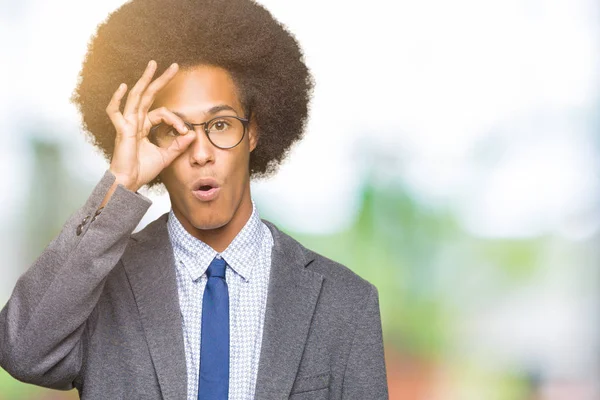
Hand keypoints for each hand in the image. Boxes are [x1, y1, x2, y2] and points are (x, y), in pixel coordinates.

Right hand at [105, 60, 194, 191]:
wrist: (129, 182)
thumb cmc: (143, 170)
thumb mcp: (167, 156)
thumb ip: (179, 145)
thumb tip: (193, 134)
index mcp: (144, 126)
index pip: (163, 113)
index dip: (176, 120)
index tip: (186, 133)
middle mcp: (135, 121)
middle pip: (149, 95)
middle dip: (160, 80)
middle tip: (172, 66)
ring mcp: (127, 124)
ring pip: (137, 97)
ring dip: (145, 80)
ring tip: (153, 65)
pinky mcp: (121, 131)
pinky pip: (115, 112)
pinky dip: (117, 99)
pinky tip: (124, 87)